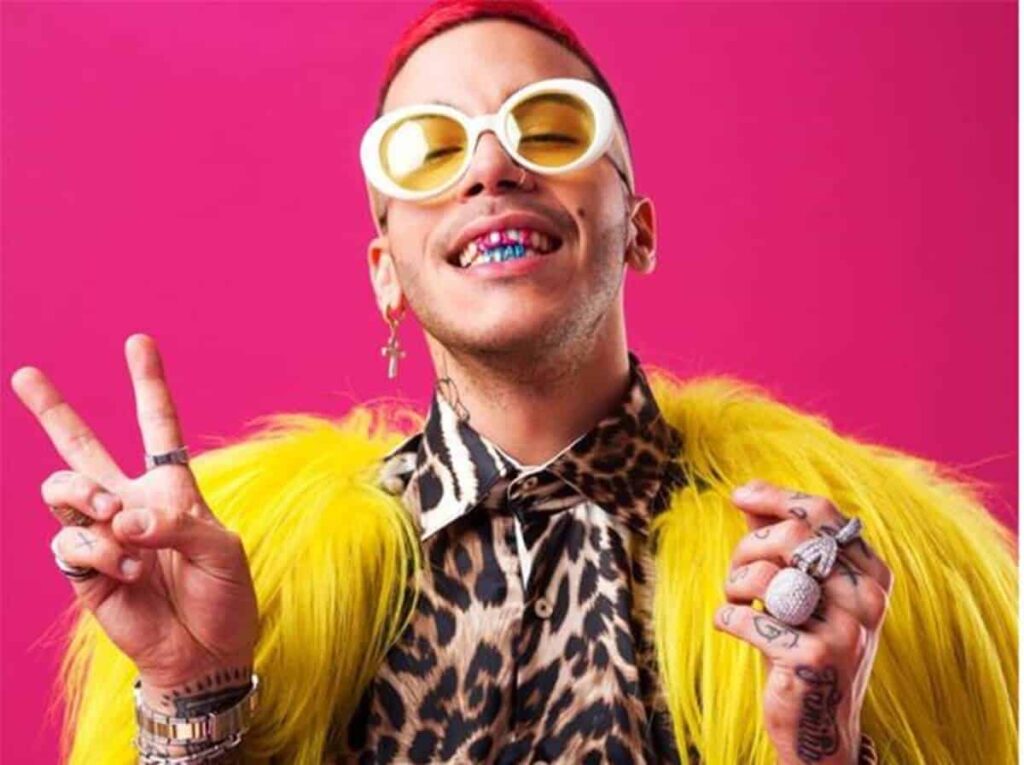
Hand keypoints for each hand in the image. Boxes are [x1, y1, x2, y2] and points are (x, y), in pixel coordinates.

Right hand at [11, 334, 258, 712]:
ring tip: (115, 519)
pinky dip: (100, 552)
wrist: (206, 650)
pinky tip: (130, 571)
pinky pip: (70, 542)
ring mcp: (103, 536)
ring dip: (85, 496)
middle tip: (26, 375)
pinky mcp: (83, 570)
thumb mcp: (220, 549)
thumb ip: (175, 524)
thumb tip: (121, 519)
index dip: (149, 384)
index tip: (139, 342)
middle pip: (82, 448)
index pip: (157, 427)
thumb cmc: (224, 595)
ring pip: (62, 488)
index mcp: (171, 489)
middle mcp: (129, 504)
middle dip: (53, 410)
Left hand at [713, 479, 892, 763]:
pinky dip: (727, 617)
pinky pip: (748, 616)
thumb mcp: (799, 590)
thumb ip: (779, 543)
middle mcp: (867, 598)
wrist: (819, 726)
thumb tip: (746, 493)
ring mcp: (846, 630)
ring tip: (736, 601)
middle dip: (747, 547)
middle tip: (735, 572)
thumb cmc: (802, 645)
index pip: (822, 513)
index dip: (776, 497)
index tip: (739, 495)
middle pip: (792, 536)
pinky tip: (730, 626)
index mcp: (871, 574)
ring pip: (766, 575)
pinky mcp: (814, 659)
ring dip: (734, 584)